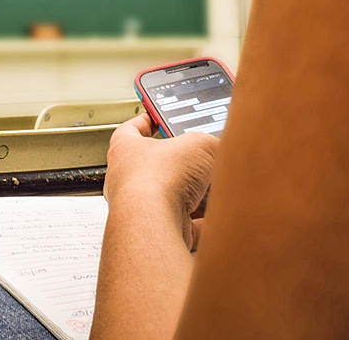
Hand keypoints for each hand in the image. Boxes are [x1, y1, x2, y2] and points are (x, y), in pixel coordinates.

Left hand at [103, 113, 217, 250]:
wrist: (152, 223)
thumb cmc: (156, 180)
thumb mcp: (199, 144)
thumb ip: (211, 143)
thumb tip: (223, 148)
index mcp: (125, 149)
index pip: (131, 129)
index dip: (147, 121)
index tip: (158, 117)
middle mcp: (128, 180)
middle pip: (158, 167)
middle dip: (183, 164)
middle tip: (202, 158)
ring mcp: (142, 208)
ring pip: (172, 198)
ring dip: (195, 195)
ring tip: (215, 187)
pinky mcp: (158, 231)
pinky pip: (186, 226)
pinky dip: (204, 224)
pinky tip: (219, 217)